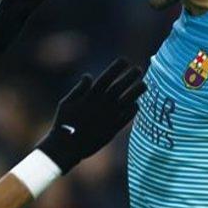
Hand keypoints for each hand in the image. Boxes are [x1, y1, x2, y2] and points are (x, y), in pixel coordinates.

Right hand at [37, 58, 144, 172]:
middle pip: (120, 87)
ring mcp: (109, 117)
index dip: (116, 68)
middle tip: (139, 69)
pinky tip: (137, 104)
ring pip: (127, 100)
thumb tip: (88, 76)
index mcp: (90, 96)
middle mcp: (102, 104)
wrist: (67, 147)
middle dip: (130, 77)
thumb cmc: (63, 123)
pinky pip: (127, 117)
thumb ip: (79, 89)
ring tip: (144, 85)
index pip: (107, 77)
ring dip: (136, 91)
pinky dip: (133, 109)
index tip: (125, 61)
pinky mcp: (113, 129)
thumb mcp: (66, 102)